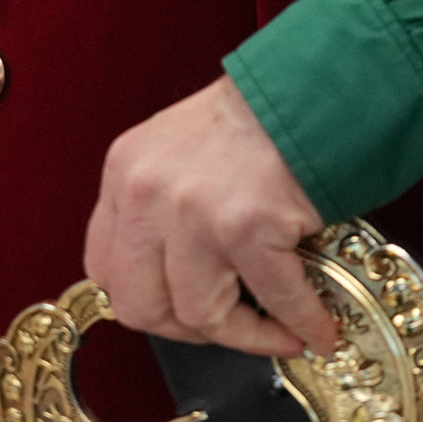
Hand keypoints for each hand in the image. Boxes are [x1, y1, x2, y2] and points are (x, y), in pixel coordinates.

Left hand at [83, 76, 338, 357]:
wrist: (319, 87)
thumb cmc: (263, 116)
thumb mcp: (180, 150)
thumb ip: (163, 207)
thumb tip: (180, 279)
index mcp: (125, 174)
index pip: (104, 268)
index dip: (147, 300)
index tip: (182, 310)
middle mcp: (146, 195)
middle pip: (139, 305)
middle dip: (188, 329)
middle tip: (229, 326)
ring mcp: (192, 213)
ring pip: (200, 314)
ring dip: (246, 334)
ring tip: (279, 330)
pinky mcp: (245, 229)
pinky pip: (272, 299)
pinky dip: (300, 322)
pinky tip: (316, 328)